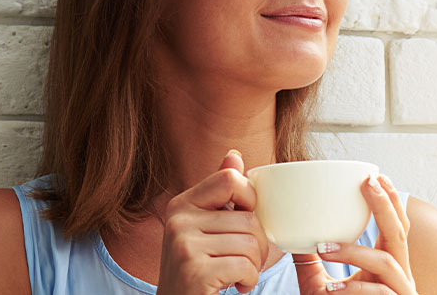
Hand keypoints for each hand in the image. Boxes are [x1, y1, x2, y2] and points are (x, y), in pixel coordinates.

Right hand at [157, 150, 271, 294]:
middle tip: (245, 262)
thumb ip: (220, 195)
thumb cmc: (198, 271)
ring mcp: (183, 245)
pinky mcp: (194, 271)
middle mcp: (178, 221)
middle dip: (259, 246)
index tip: (246, 223)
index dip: (251, 201)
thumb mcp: (205, 229)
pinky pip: (245, 266)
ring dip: (254, 266)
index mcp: (181, 205)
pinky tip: (236, 286)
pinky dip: (249, 281)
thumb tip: (234, 155)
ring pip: (251, 244)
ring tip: (238, 275)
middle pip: (249, 219)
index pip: (230, 180)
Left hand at [293, 174, 415, 294]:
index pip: (395, 228)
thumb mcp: (321, 286)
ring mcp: (400, 292)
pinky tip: (331, 288)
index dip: (390, 201)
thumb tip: (294, 237)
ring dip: (353, 252)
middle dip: (385, 206)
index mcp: (388, 266)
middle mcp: (400, 276)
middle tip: (367, 183)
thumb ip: (311, 264)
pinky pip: (379, 293)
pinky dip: (353, 289)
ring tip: (322, 248)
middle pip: (400, 234)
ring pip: (386, 262)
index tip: (374, 177)